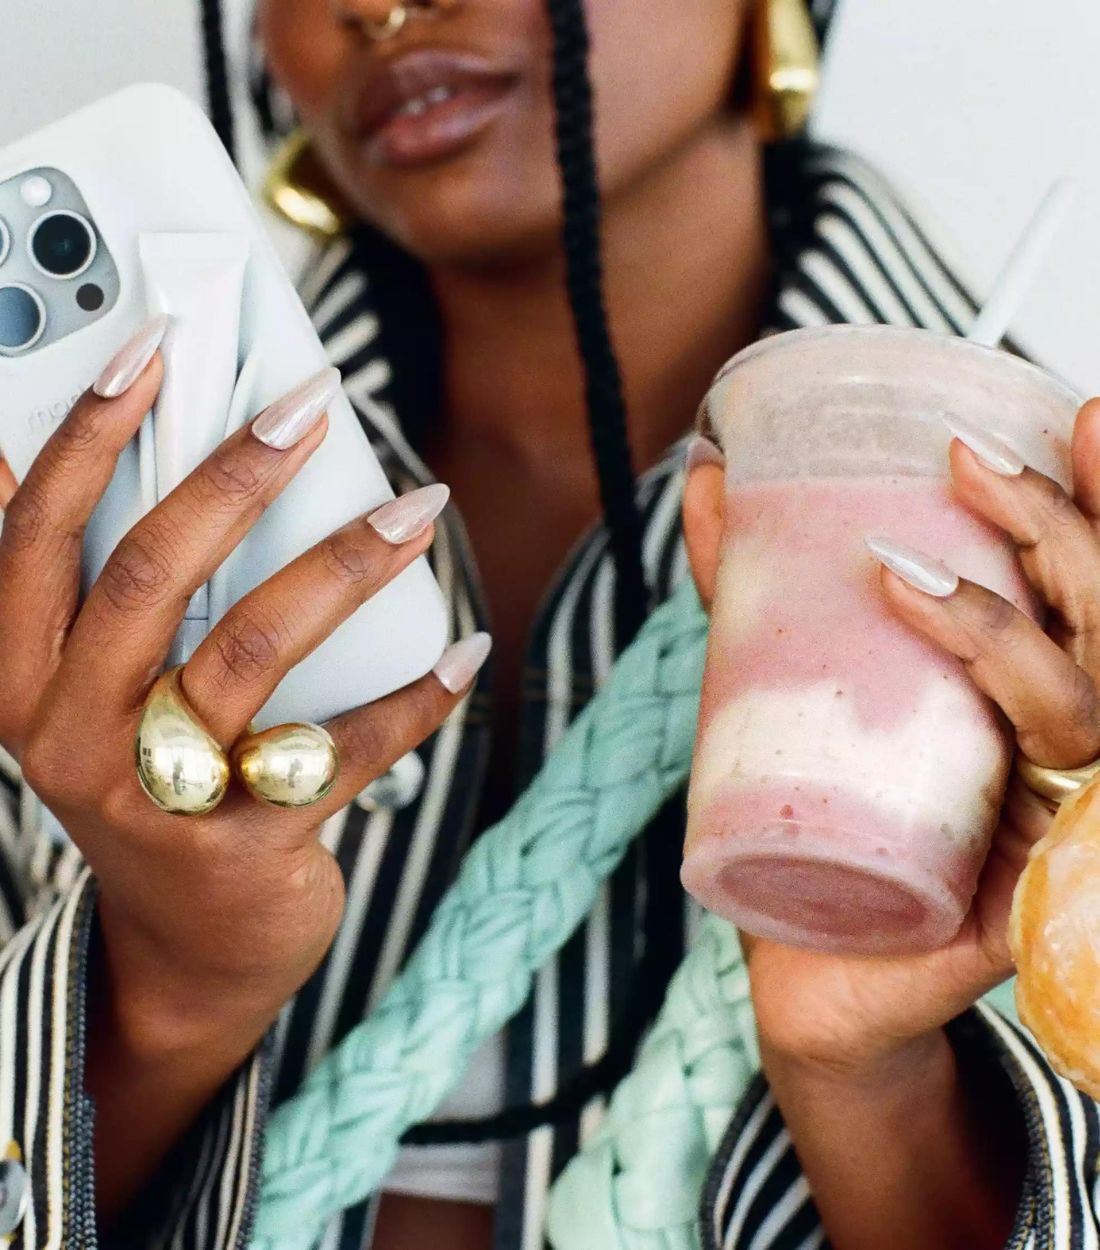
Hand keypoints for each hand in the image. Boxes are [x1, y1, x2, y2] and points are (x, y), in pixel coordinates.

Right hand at [0, 334, 477, 1109]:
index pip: (34, 531)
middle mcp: (70, 735)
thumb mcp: (115, 691)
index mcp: (24, 676)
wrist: (187, 945)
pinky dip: (412, 697)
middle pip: (148, 574)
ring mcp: (153, 796)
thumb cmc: (157, 781)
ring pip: (251, 650)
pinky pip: (338, 752)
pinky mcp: (240, 846)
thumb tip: (188, 457)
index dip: (89, 432)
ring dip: (345, 565)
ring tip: (420, 508)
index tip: (153, 346)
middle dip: (235, 473)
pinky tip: (466, 648)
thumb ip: (129, 595)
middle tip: (314, 404)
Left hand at [731, 400, 1099, 1079]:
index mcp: (1023, 679)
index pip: (1088, 580)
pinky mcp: (1032, 900)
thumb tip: (714, 477)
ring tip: (904, 581)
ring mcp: (1054, 819)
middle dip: (1057, 535)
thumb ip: (758, 586)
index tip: (1075, 413)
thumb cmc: (820, 816)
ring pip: (1083, 709)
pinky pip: (1071, 843)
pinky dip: (1054, 786)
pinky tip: (1018, 768)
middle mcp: (1058, 739)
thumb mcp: (787, 684)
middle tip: (970, 465)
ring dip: (1006, 635)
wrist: (814, 968)